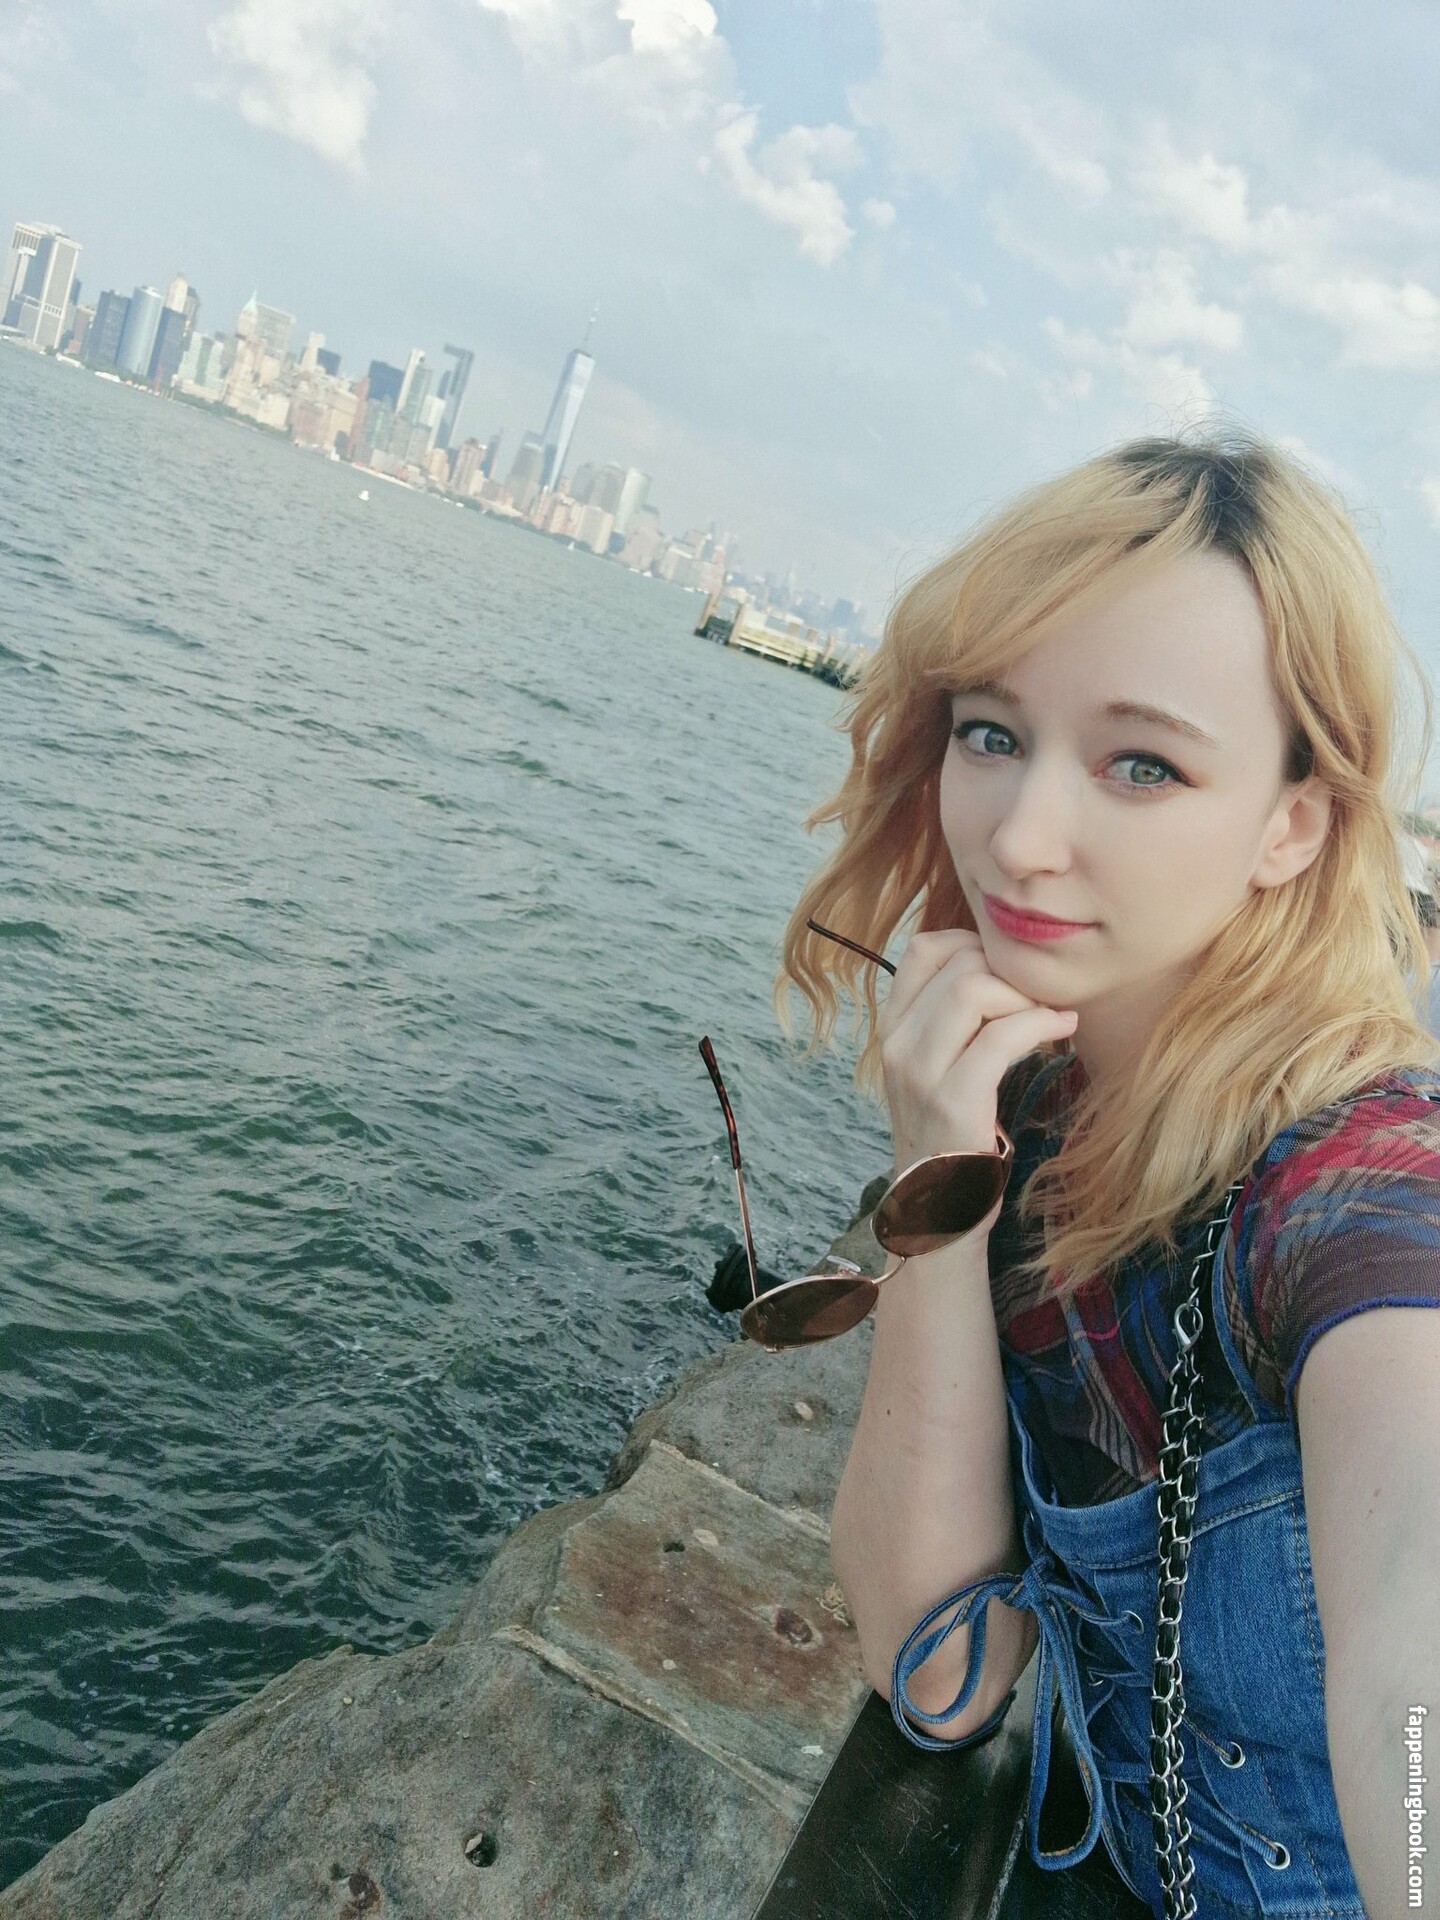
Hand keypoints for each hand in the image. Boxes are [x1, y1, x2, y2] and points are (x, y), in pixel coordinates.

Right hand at [877, 929, 1076, 1170]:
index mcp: (892, 1028)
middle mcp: (896, 1043)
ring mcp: (919, 1072)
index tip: (1008, 974)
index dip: (975, 945)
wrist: (936, 1210)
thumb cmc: (949, 1134)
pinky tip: (1061, 1030)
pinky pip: (1000, 1037)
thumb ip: (950, 1020)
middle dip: (1012, 973)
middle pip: (959, 964)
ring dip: (1025, 996)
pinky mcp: (952, 1102)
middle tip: (1040, 1001)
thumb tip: (1001, 967)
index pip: (924, 947)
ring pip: (974, 990)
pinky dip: (1039, 1023)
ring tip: (1049, 1017)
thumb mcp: (934, 1067)